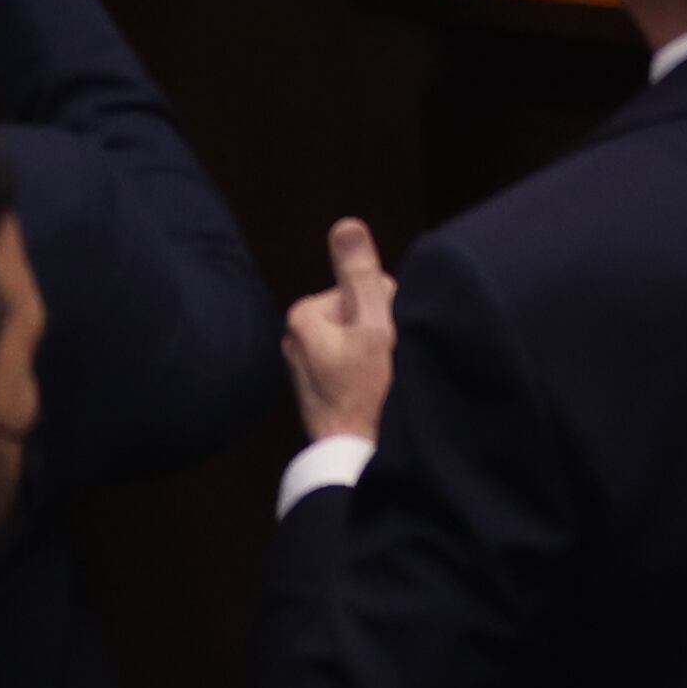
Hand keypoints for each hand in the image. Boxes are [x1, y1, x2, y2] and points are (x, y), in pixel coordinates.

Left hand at [283, 218, 394, 446]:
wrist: (359, 463)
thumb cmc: (371, 395)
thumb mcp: (375, 327)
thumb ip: (362, 276)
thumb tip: (345, 223)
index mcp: (305, 316)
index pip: (367, 289)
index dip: (390, 312)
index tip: (390, 343)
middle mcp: (296, 339)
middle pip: (360, 315)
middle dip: (381, 336)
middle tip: (387, 370)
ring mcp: (305, 369)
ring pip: (359, 344)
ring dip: (377, 360)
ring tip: (382, 388)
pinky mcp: (318, 394)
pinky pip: (352, 370)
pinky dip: (367, 381)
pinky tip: (374, 401)